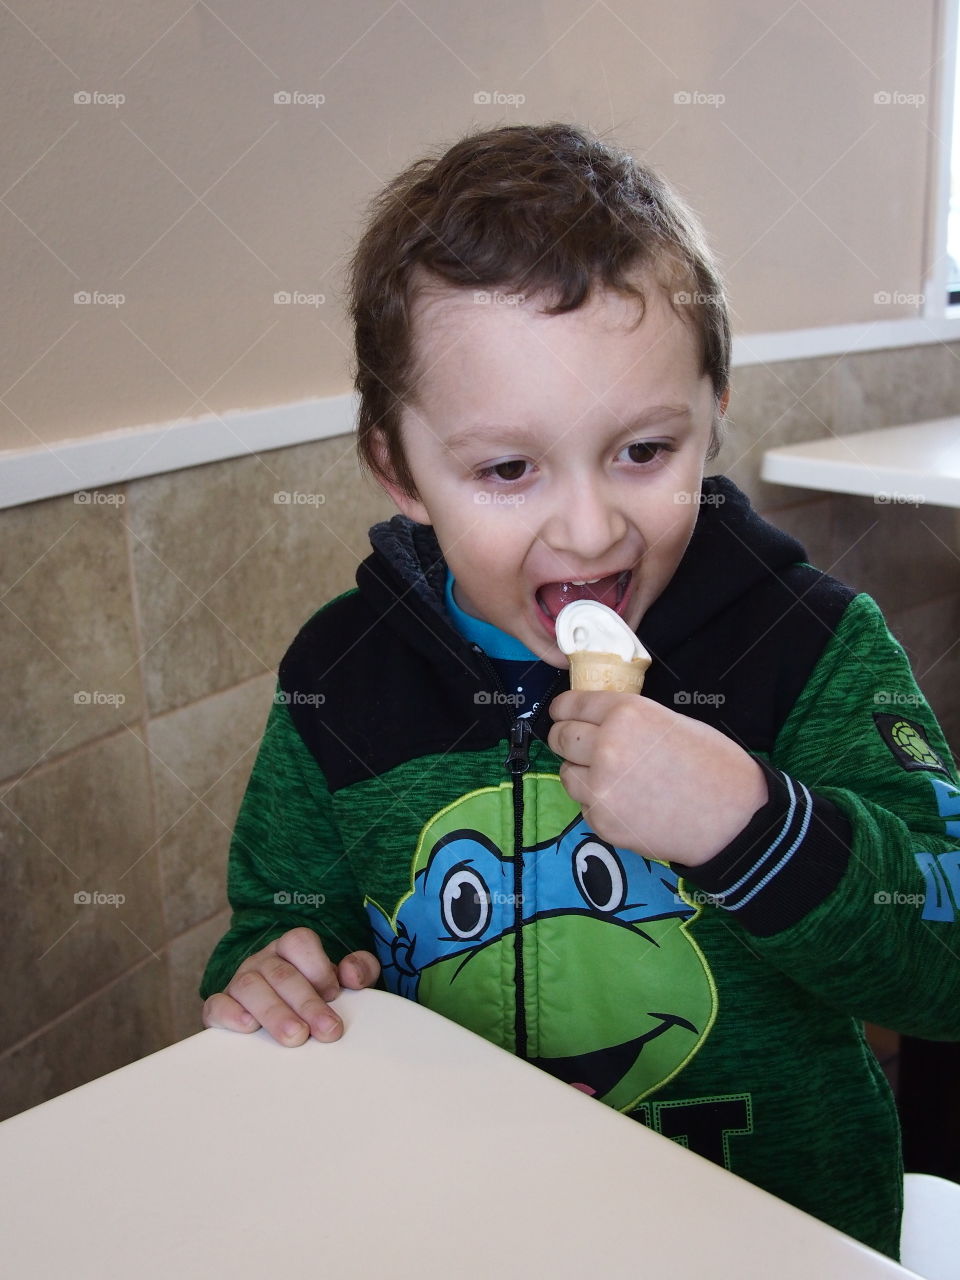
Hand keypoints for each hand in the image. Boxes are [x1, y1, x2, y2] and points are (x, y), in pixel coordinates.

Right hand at [201, 927, 380, 1046]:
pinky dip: (229, 1015)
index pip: (299, 942)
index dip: (317, 967)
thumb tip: (352, 974)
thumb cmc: (316, 994)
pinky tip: (248, 1027)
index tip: (334, 994)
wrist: (284, 1015)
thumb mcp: (342, 979)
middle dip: (306, 1003)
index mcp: (291, 948)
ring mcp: (239, 982)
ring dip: (274, 1013)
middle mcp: (263, 961)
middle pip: (280, 973)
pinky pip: (216, 1005)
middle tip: (326, 1030)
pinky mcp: (221, 1006)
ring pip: (249, 987)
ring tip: (295, 1037)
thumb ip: (360, 969)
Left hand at [547, 690, 768, 866]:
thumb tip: (599, 720)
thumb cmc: (714, 766)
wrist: (735, 820)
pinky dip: (598, 804)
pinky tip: (628, 803)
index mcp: (626, 713)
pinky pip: (585, 805)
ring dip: (581, 774)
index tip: (563, 714)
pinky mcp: (602, 820)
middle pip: (560, 738)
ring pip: (567, 774)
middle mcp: (606, 745)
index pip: (571, 705)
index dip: (564, 709)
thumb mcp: (672, 721)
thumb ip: (630, 719)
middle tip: (579, 746)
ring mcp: (601, 786)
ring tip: (612, 779)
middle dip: (566, 740)